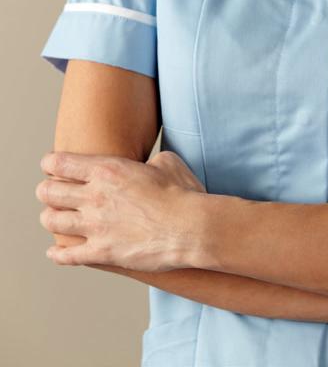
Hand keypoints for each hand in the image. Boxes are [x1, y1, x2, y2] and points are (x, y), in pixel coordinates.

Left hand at [36, 150, 205, 271]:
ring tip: (57, 219)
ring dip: (51, 219)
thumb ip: (148, 160)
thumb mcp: (167, 162)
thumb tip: (147, 165)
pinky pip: (66, 256)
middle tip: (54, 194)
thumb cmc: (183, 194)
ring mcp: (96, 227)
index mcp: (107, 170)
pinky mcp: (102, 253)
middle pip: (47, 192)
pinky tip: (57, 252)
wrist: (192, 228)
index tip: (55, 168)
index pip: (58, 163)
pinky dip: (57, 254)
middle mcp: (94, 197)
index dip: (52, 164)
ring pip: (51, 221)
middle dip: (48, 191)